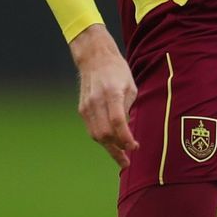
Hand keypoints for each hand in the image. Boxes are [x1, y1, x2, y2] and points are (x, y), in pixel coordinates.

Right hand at [70, 25, 138, 167]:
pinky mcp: (82, 109)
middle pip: (105, 133)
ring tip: (121, 156)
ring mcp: (87, 106)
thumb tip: (127, 132)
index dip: (126, 138)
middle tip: (128, 158)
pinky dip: (102, 139)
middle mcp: (97, 101)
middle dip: (117, 149)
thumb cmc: (118, 71)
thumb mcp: (130, 87)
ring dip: (109, 148)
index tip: (134, 147)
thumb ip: (128, 109)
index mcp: (112, 93)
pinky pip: (92, 129)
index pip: (118, 123)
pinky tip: (111, 144)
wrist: (94, 58)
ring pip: (96, 135)